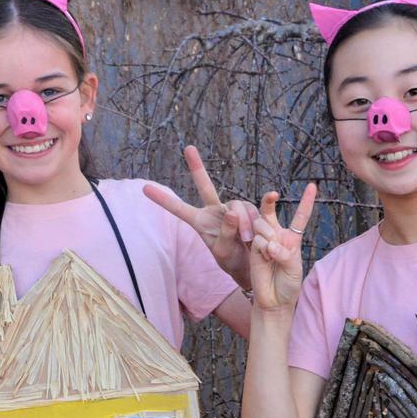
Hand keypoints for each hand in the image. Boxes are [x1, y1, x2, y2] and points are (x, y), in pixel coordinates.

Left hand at [143, 146, 257, 288]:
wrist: (253, 268)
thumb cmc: (232, 263)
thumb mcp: (224, 253)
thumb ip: (226, 233)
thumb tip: (232, 212)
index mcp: (201, 223)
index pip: (180, 209)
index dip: (163, 199)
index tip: (145, 189)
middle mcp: (215, 212)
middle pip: (206, 187)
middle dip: (197, 167)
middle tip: (188, 149)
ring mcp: (234, 210)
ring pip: (238, 205)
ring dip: (245, 222)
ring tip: (248, 239)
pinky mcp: (252, 212)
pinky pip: (257, 205)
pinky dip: (265, 203)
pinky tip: (271, 195)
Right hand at [247, 184, 316, 311]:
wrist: (274, 300)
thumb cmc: (288, 285)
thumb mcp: (294, 269)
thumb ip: (284, 254)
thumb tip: (270, 245)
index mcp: (292, 238)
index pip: (300, 217)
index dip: (305, 201)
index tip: (312, 185)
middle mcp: (276, 236)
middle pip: (268, 212)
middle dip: (268, 200)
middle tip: (273, 194)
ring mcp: (263, 241)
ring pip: (261, 224)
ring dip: (267, 234)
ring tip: (270, 252)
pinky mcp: (253, 249)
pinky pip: (257, 239)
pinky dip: (262, 246)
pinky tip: (265, 256)